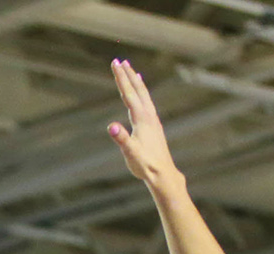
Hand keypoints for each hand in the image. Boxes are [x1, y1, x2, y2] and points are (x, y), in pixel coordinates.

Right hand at [106, 59, 179, 188]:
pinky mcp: (154, 125)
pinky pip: (147, 103)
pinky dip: (142, 93)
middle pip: (137, 90)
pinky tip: (142, 94)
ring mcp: (153, 120)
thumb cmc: (145, 164)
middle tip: (119, 61)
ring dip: (136, 82)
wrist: (163, 173)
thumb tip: (111, 126)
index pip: (129, 93)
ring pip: (144, 95)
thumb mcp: (130, 152)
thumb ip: (121, 139)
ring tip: (131, 70)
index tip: (115, 64)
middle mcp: (149, 115)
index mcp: (141, 118)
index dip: (121, 78)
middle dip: (128, 75)